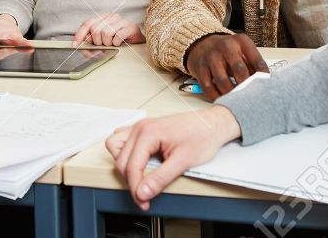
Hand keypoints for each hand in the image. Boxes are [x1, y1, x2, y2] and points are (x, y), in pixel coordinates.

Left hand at [73, 13, 144, 46]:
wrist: (137, 40)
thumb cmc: (119, 39)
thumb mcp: (103, 39)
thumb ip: (92, 39)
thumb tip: (83, 42)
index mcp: (103, 17)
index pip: (87, 24)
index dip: (79, 35)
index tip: (75, 45)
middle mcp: (111, 16)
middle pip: (95, 29)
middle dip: (97, 41)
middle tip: (104, 44)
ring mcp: (121, 20)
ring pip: (106, 33)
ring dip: (108, 43)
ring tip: (113, 43)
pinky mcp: (130, 27)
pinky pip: (117, 37)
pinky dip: (117, 43)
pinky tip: (119, 43)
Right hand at [106, 107, 241, 210]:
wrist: (212, 124)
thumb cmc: (202, 136)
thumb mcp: (183, 161)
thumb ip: (161, 178)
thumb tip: (143, 192)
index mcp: (148, 132)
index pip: (132, 166)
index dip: (136, 189)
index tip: (144, 202)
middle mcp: (141, 128)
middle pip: (121, 161)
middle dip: (131, 182)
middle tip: (145, 196)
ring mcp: (140, 127)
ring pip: (115, 148)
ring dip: (124, 166)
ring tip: (140, 178)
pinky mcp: (144, 130)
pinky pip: (122, 141)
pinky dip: (126, 154)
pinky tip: (139, 163)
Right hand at [185, 33, 268, 98]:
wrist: (202, 43)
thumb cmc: (228, 51)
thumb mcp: (242, 51)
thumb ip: (252, 65)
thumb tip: (263, 84)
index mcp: (242, 41)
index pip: (257, 62)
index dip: (263, 78)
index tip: (265, 88)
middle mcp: (226, 47)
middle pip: (239, 70)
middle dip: (246, 87)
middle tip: (250, 97)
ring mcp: (211, 56)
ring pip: (223, 81)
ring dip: (231, 94)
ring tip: (237, 101)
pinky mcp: (200, 67)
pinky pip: (209, 86)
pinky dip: (216, 96)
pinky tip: (223, 99)